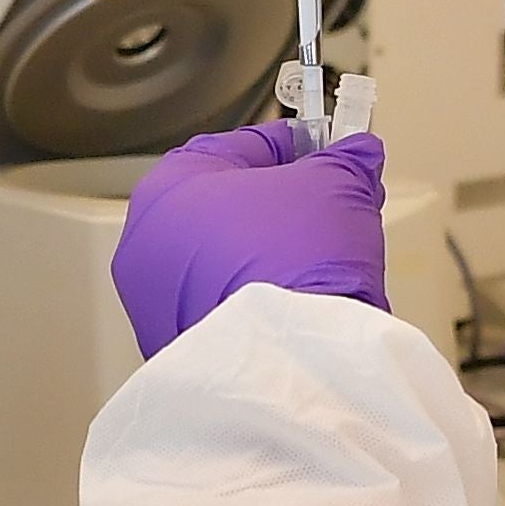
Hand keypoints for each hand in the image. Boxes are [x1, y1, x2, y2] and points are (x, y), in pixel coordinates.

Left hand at [111, 124, 388, 356]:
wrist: (287, 359)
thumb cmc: (292, 264)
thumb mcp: (337, 185)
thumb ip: (346, 161)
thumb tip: (356, 156)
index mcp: (169, 186)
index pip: (240, 146)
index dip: (295, 147)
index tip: (327, 154)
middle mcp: (148, 244)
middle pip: (230, 207)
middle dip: (284, 205)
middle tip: (331, 208)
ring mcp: (155, 302)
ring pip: (226, 261)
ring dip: (269, 255)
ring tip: (320, 262)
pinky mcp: (177, 345)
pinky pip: (224, 306)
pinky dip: (257, 301)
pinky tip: (297, 304)